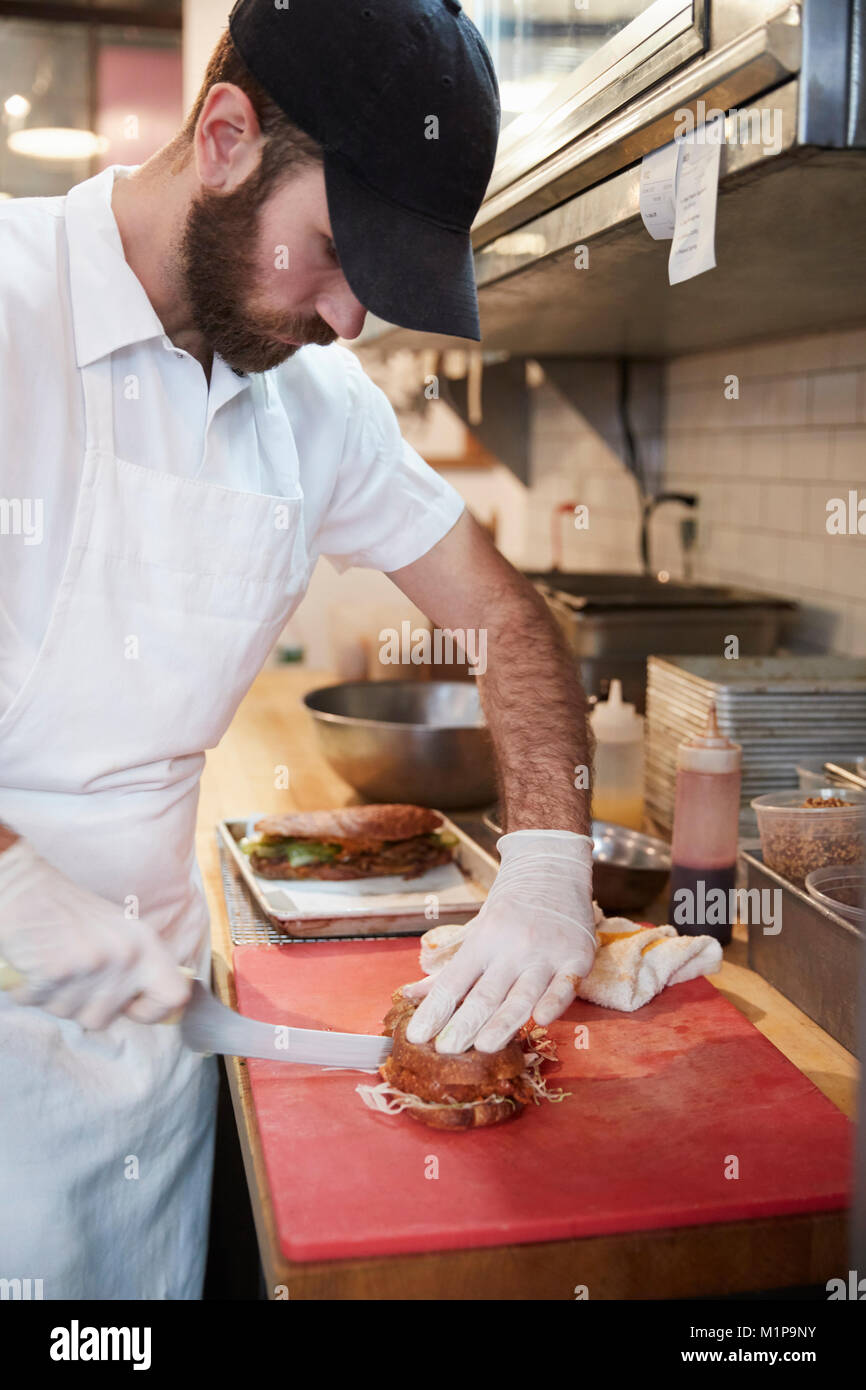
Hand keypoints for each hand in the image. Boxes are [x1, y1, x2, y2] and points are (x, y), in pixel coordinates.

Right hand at [0, 839, 190, 1028]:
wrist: (28, 887)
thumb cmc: (72, 914)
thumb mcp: (121, 934)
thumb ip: (137, 971)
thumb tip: (152, 1010)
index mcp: (146, 945)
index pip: (174, 996)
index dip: (154, 1011)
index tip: (132, 1008)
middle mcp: (125, 955)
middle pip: (104, 1019)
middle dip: (82, 1005)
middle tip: (72, 973)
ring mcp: (92, 964)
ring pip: (69, 1015)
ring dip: (54, 998)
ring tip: (53, 964)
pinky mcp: (57, 971)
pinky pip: (38, 1003)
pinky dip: (28, 990)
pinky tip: (33, 964)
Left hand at [400, 829, 595, 1053]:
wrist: (552, 868)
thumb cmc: (510, 908)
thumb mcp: (476, 932)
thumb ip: (449, 971)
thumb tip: (408, 995)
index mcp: (483, 941)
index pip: (453, 983)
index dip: (434, 1011)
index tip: (417, 1036)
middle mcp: (512, 947)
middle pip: (484, 994)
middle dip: (463, 1025)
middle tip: (446, 1051)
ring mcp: (545, 953)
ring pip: (522, 995)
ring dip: (502, 1023)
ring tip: (483, 1047)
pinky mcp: (576, 957)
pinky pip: (565, 986)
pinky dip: (554, 1002)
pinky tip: (542, 1020)